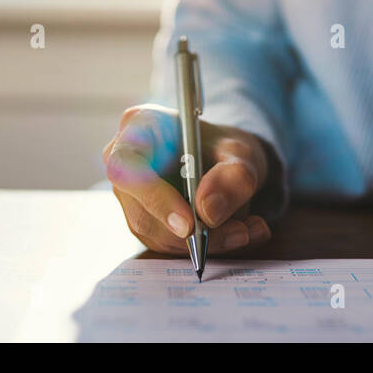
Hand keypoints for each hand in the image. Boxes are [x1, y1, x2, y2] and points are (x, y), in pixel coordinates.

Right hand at [102, 104, 273, 254]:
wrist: (224, 160)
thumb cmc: (223, 147)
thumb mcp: (241, 152)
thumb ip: (232, 176)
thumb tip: (209, 212)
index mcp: (140, 126)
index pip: (126, 166)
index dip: (153, 197)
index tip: (189, 224)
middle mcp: (126, 163)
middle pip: (142, 210)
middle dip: (192, 231)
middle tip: (239, 232)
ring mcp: (132, 197)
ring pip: (158, 235)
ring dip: (206, 242)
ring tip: (247, 231)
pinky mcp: (146, 223)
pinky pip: (171, 246)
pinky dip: (209, 247)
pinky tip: (242, 233)